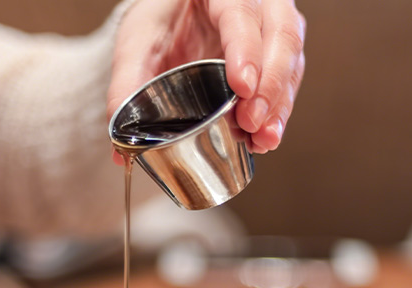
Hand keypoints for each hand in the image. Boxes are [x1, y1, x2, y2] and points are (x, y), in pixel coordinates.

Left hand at [107, 0, 305, 161]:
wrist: (174, 20)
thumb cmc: (161, 22)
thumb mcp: (137, 44)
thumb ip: (126, 85)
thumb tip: (120, 149)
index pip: (241, 13)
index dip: (245, 50)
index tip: (241, 87)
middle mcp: (258, 0)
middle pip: (280, 35)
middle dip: (269, 85)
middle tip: (251, 123)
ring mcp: (274, 25)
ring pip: (291, 59)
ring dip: (279, 104)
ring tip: (262, 139)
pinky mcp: (279, 54)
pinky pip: (289, 79)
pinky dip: (279, 111)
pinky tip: (264, 138)